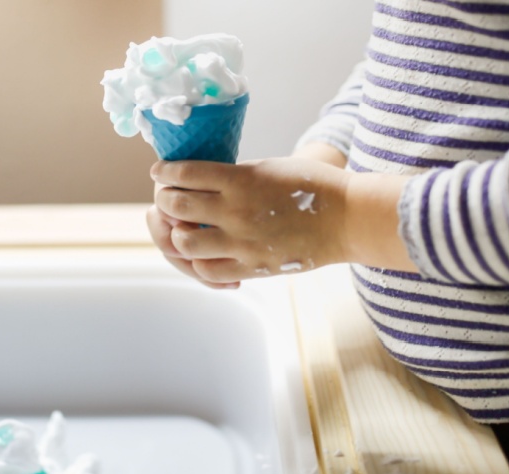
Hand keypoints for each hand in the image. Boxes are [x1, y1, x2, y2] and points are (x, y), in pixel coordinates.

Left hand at [145, 155, 414, 286]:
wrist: (348, 218)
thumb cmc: (313, 185)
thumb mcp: (268, 168)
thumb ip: (233, 177)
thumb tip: (198, 184)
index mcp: (240, 179)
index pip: (185, 173)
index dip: (165, 172)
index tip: (159, 173)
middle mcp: (236, 210)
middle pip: (176, 206)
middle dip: (165, 201)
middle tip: (168, 200)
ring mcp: (242, 242)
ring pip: (184, 243)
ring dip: (178, 235)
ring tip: (184, 230)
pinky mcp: (253, 266)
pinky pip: (207, 271)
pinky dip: (200, 263)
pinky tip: (204, 254)